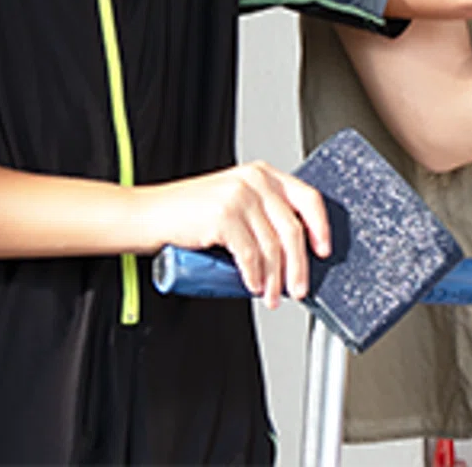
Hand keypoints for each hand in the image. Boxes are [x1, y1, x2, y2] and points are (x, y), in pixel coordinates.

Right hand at [138, 161, 330, 308]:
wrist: (148, 215)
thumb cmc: (189, 215)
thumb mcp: (234, 202)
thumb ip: (260, 214)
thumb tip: (290, 254)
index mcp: (263, 174)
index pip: (307, 197)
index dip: (321, 227)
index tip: (323, 252)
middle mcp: (255, 180)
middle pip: (292, 228)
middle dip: (298, 266)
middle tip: (298, 289)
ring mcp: (239, 196)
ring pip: (272, 246)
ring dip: (275, 279)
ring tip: (270, 296)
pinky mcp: (224, 215)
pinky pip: (250, 254)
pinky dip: (255, 276)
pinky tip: (253, 287)